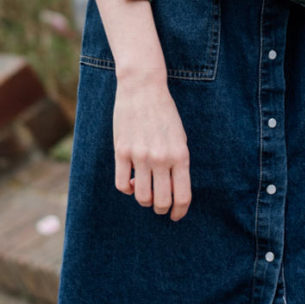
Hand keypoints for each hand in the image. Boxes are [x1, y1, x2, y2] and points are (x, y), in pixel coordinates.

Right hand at [113, 67, 190, 221]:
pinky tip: (132, 182)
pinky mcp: (121, 151)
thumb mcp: (180, 138)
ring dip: (144, 201)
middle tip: (159, 206)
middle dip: (161, 209)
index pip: (182, 196)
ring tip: (145, 193)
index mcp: (180, 156)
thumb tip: (171, 190)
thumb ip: (178, 164)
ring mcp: (140, 156)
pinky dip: (128, 189)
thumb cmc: (164, 113)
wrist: (143, 88)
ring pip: (141, 196)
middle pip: (161, 201)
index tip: (176, 215)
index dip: (179, 211)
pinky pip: (122, 184)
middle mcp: (161, 158)